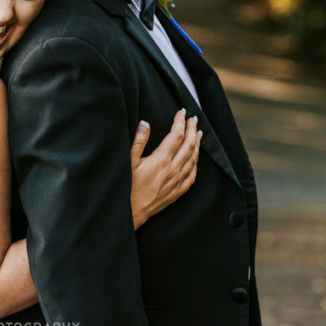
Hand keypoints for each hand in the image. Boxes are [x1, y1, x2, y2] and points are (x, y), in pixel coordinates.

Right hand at [129, 109, 200, 228]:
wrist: (132, 213)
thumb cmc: (127, 187)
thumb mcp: (128, 161)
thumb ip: (138, 141)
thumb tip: (145, 123)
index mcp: (161, 160)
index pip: (176, 135)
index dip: (180, 122)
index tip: (181, 112)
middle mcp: (173, 170)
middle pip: (189, 145)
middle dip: (192, 129)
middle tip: (193, 119)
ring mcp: (177, 181)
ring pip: (193, 158)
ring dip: (197, 144)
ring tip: (199, 133)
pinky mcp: (178, 191)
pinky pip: (193, 174)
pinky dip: (196, 162)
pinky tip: (196, 158)